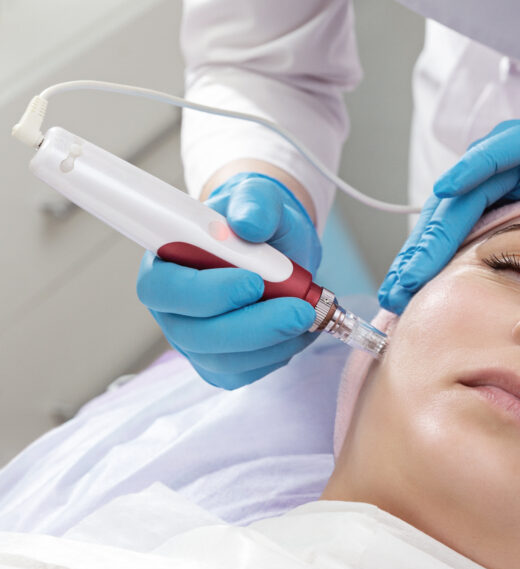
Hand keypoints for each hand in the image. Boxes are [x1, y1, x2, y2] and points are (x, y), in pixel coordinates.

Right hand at [137, 172, 322, 389]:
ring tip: (308, 314)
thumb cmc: (256, 219)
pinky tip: (301, 329)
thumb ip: (254, 203)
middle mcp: (171, 309)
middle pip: (194, 335)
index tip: (253, 282)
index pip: (162, 289)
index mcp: (164, 264)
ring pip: (223, 360)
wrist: (276, 244)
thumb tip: (249, 223)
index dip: (204, 292)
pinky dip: (279, 354)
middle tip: (299, 310)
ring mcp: (193, 340)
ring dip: (272, 342)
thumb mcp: (258, 197)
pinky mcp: (220, 362)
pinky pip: (245, 371)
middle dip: (252, 327)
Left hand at [378, 118, 519, 312]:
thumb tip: (504, 325)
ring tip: (412, 260)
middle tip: (396, 291)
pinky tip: (450, 189)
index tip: (402, 303)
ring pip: (463, 190)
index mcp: (504, 204)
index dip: (425, 267)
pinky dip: (473, 169)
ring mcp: (519, 157)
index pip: (453, 236)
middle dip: (419, 255)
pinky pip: (500, 153)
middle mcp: (503, 177)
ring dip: (435, 225)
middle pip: (448, 216)